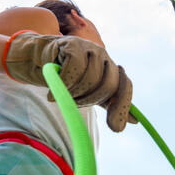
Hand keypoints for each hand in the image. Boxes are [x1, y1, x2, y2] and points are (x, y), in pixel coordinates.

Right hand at [4, 32, 134, 131]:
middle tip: (73, 104)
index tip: (115, 128)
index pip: (125, 85)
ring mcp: (89, 48)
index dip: (122, 107)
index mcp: (111, 67)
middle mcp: (104, 56)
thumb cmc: (66, 77)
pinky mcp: (73, 45)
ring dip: (73, 93)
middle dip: (90, 100)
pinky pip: (74, 71)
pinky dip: (63, 84)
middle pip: (108, 84)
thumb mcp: (90, 92)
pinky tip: (53, 90)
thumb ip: (109, 103)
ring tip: (61, 93)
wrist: (39, 59)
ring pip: (90, 79)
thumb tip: (134, 121)